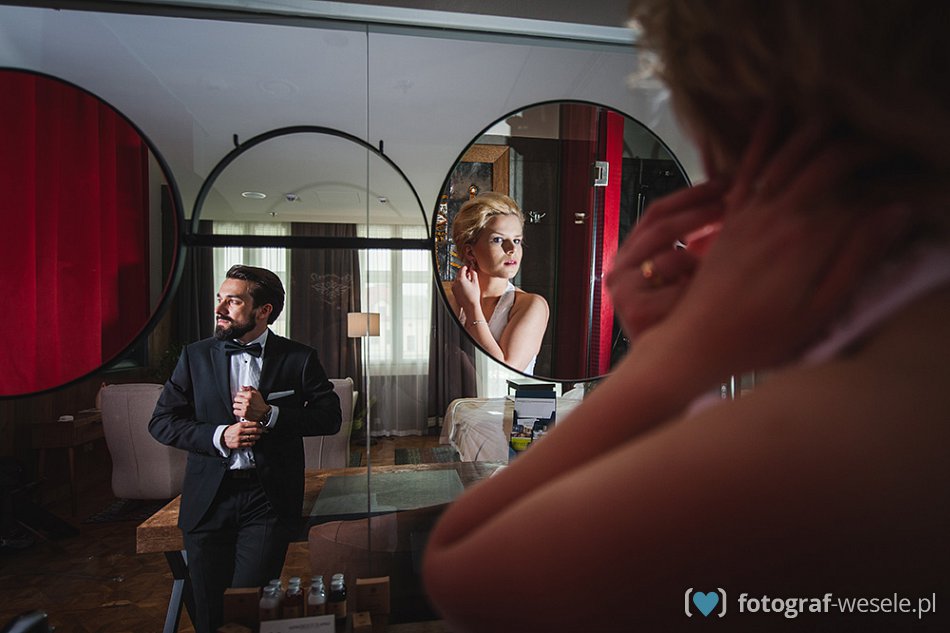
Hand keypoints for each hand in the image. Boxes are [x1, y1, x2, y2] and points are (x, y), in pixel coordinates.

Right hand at [223, 420, 262, 449]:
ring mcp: (239, 438)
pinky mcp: (238, 444)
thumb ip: (245, 424)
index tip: (261, 425)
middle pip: (254, 430)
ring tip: (258, 436)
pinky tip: (253, 441)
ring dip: (257, 437)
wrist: (223, 437)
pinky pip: (248, 444)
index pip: (253, 424)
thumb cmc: (231, 431)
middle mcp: (240, 431)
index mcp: (240, 425)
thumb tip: (254, 424)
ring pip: (252, 437)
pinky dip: (253, 443)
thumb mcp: (237, 425)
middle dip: (260, 431)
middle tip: (261, 431)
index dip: (259, 425)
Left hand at [233, 386, 268, 422]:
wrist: (264, 413)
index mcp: (250, 394)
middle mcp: (247, 400)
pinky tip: (241, 411)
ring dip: (237, 406)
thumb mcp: (257, 393)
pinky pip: (235, 411)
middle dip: (238, 400)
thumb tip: (242, 387)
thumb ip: (249, 388)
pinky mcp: (243, 414)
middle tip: (241, 402)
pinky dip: (237, 412)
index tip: (241, 397)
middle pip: (236, 399)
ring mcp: (245, 407)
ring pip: (235, 405)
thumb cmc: (260, 403)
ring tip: (241, 407)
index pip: (238, 393)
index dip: (240, 395)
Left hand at [452, 265, 481, 317]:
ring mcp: (454, 288)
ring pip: (457, 279)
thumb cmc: (473, 296)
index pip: (462, 269)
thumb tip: (472, 269)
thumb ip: (473, 274)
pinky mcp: (454, 292)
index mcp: (460, 279)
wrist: (470, 306)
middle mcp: (455, 283)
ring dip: (462, 278)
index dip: (466, 267)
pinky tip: (466, 286)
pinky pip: (456, 285)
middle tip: (470, 273)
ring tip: (469, 281)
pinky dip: (460, 283)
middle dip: (464, 272)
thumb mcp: (475, 283)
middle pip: (459, 274)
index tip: (469, 267)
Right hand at [606, 179, 726, 339]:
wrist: (665, 370)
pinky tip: (716, 290)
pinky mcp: (637, 313)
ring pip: (671, 257)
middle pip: (660, 228)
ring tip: (730, 253)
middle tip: (733, 204)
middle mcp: (620, 271)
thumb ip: (692, 244)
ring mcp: (625, 293)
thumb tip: (727, 205)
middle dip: (701, 212)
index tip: (723, 183)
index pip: (656, 213)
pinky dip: (700, 289)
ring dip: (704, 256)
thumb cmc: (678, 321)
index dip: (691, 195)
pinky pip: (679, 290)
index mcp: (629, 256)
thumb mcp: (682, 276)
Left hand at [664, 115, 910, 374]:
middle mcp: (780, 214)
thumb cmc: (760, 337)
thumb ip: (857, 258)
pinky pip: (749, 166)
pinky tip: (775, 110)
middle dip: (866, 145)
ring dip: (821, 128)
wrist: (696, 341)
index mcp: (809, 237)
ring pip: (791, 153)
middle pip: (830, 160)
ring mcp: (751, 212)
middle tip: (895, 142)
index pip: (864, 189)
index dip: (895, 175)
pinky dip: (763, 136)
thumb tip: (896, 210)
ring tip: (849, 108)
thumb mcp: (820, 310)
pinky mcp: (732, 216)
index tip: (919, 169)